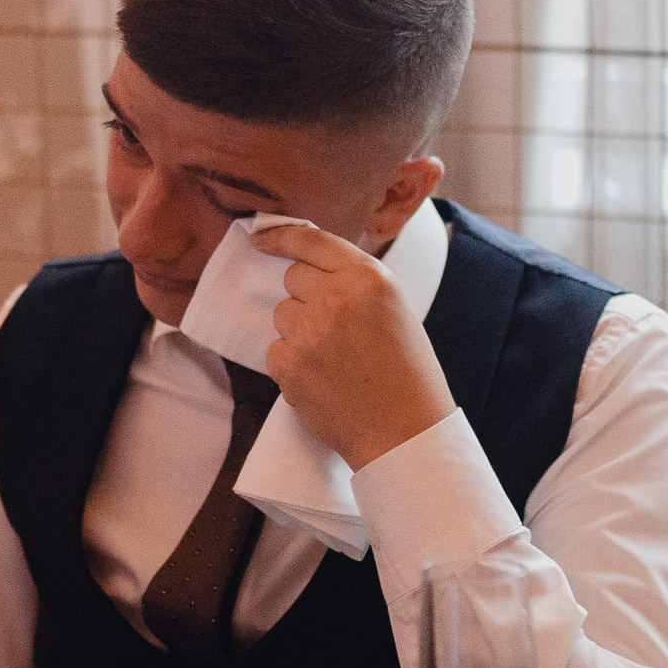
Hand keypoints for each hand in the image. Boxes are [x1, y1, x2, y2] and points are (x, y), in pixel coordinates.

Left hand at [249, 223, 457, 470]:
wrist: (404, 431)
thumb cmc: (407, 372)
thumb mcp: (395, 308)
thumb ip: (355, 282)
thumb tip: (307, 268)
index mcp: (369, 277)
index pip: (312, 241)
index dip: (280, 236)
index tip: (260, 237)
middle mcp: (336, 298)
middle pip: (293, 277)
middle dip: (306, 295)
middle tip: (334, 325)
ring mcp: (309, 332)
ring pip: (282, 314)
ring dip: (299, 329)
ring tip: (334, 357)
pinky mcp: (289, 365)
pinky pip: (275, 349)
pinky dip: (293, 361)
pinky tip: (323, 378)